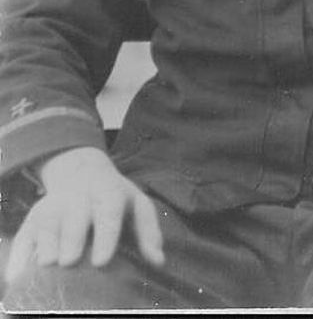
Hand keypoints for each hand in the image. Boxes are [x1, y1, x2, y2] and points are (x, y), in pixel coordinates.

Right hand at [6, 146, 163, 280]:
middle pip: (75, 217)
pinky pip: (23, 235)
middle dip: (72, 238)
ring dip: (46, 244)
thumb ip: (148, 231)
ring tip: (47, 267)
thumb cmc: (114, 197)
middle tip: (70, 261)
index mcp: (108, 194)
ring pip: (47, 223)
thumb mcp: (137, 204)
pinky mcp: (34, 217)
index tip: (101, 261)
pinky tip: (18, 276)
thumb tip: (158, 261)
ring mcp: (54, 206)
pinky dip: (19, 255)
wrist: (82, 171)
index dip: (105, 236)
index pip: (108, 212)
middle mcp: (79, 198)